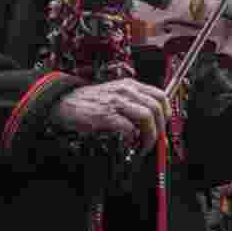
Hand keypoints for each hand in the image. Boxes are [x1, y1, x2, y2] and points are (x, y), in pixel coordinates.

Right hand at [49, 79, 170, 156]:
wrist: (65, 101)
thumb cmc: (91, 102)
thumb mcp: (116, 95)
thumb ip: (133, 103)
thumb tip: (151, 122)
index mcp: (130, 86)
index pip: (160, 95)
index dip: (167, 113)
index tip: (164, 126)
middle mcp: (126, 91)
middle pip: (157, 108)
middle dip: (160, 128)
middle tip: (155, 140)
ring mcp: (116, 102)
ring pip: (147, 117)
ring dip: (149, 135)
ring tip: (143, 145)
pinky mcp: (106, 115)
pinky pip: (129, 127)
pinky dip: (132, 137)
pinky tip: (128, 142)